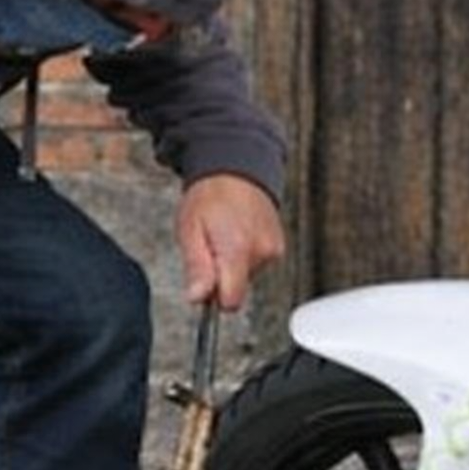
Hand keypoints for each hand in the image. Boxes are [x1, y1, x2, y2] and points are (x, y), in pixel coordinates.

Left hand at [176, 173, 284, 309]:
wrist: (235, 168)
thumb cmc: (209, 196)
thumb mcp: (190, 231)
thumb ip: (196, 268)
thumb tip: (198, 298)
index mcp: (237, 249)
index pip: (231, 301)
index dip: (214, 297)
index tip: (204, 281)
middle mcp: (261, 251)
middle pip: (238, 288)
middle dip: (221, 275)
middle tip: (210, 244)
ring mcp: (273, 249)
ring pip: (247, 277)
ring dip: (233, 263)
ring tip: (223, 235)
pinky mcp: (278, 246)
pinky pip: (256, 264)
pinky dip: (245, 254)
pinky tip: (236, 233)